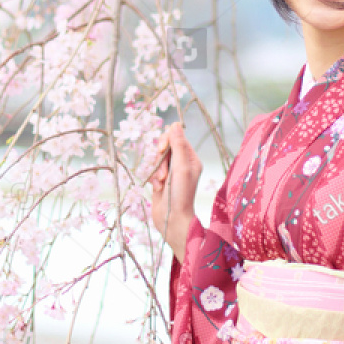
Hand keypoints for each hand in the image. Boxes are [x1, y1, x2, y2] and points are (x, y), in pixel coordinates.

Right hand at [149, 121, 201, 261]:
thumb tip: (175, 124)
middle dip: (160, 158)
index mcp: (191, 159)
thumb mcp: (181, 167)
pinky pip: (152, 171)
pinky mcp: (161, 182)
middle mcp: (182, 165)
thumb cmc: (180, 195)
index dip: (166, 141)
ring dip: (156, 170)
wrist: (172, 219)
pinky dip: (153, 179)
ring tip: (162, 183)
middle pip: (165, 148)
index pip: (177, 138)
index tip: (161, 149)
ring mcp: (171, 173)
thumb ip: (178, 145)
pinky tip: (158, 188)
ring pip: (156, 160)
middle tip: (163, 170)